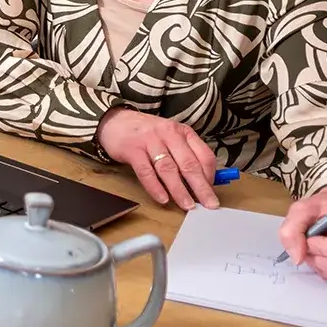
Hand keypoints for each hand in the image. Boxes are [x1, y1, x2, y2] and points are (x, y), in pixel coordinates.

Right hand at [96, 106, 220, 209]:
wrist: (115, 121)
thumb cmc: (147, 133)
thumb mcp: (171, 137)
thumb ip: (185, 156)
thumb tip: (201, 183)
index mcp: (182, 132)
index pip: (204, 155)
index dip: (210, 176)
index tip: (211, 192)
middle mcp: (168, 134)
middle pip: (189, 164)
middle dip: (201, 187)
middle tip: (209, 205)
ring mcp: (150, 141)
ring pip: (168, 169)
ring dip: (179, 190)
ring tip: (187, 205)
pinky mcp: (132, 149)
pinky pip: (146, 171)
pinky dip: (155, 187)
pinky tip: (162, 198)